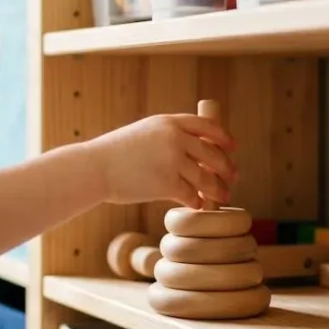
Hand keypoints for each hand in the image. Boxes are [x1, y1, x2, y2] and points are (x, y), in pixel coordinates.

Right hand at [84, 113, 236, 206]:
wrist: (94, 168)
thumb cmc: (115, 154)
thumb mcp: (143, 133)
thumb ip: (168, 136)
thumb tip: (197, 151)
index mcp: (168, 122)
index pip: (207, 126)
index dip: (223, 137)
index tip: (233, 147)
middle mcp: (174, 138)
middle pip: (212, 154)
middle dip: (226, 167)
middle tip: (233, 177)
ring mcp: (171, 161)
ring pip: (206, 178)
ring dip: (217, 189)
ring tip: (224, 196)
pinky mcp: (166, 184)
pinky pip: (191, 195)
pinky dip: (197, 202)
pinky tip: (198, 205)